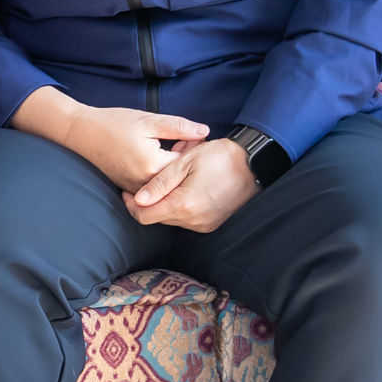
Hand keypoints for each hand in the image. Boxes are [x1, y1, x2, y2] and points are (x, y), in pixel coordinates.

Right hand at [14, 89, 210, 188]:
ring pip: (166, 188)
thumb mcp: (148, 120)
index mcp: (152, 165)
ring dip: (176, 173)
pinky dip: (162, 178)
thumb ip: (179, 127)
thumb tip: (205, 132)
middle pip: (178, 181)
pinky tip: (164, 161)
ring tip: (180, 153)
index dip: (197, 154)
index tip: (202, 142)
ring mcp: (135, 189)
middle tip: (194, 147)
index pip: (187, 167)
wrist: (82, 133)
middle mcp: (144, 183)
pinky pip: (153, 189)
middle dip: (188, 166)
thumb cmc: (114, 123)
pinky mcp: (129, 189)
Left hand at [129, 137, 257, 233]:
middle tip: (155, 178)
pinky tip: (186, 188)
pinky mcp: (211, 224)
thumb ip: (159, 183)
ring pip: (171, 218)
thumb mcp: (185, 162)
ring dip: (166, 202)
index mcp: (183, 204)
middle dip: (150, 201)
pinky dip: (180, 206)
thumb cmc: (220, 157)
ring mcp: (204, 224)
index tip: (128, 191)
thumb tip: (138, 199)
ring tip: (175, 179)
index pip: (144, 216)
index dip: (132, 204)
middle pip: (157, 218)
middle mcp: (193, 220)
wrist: (253, 165)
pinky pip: (186, 219)